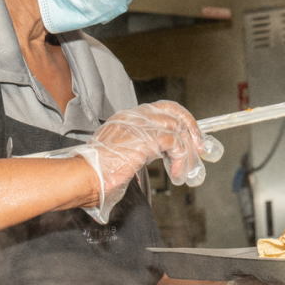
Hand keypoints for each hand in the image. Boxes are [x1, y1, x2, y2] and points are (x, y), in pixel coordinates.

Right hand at [73, 101, 222, 222]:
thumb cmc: (96, 172)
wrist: (85, 176)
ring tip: (186, 168)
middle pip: (174, 111)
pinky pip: (176, 143)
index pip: (161, 109)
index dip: (180, 120)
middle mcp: (134, 116)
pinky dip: (181, 159)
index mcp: (127, 117)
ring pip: (178, 128)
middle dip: (191, 129)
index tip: (189, 136)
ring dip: (188, 150)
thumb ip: (139, 149)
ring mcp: (140, 125)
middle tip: (199, 147)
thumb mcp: (120, 154)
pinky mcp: (147, 138)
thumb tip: (158, 155)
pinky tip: (177, 173)